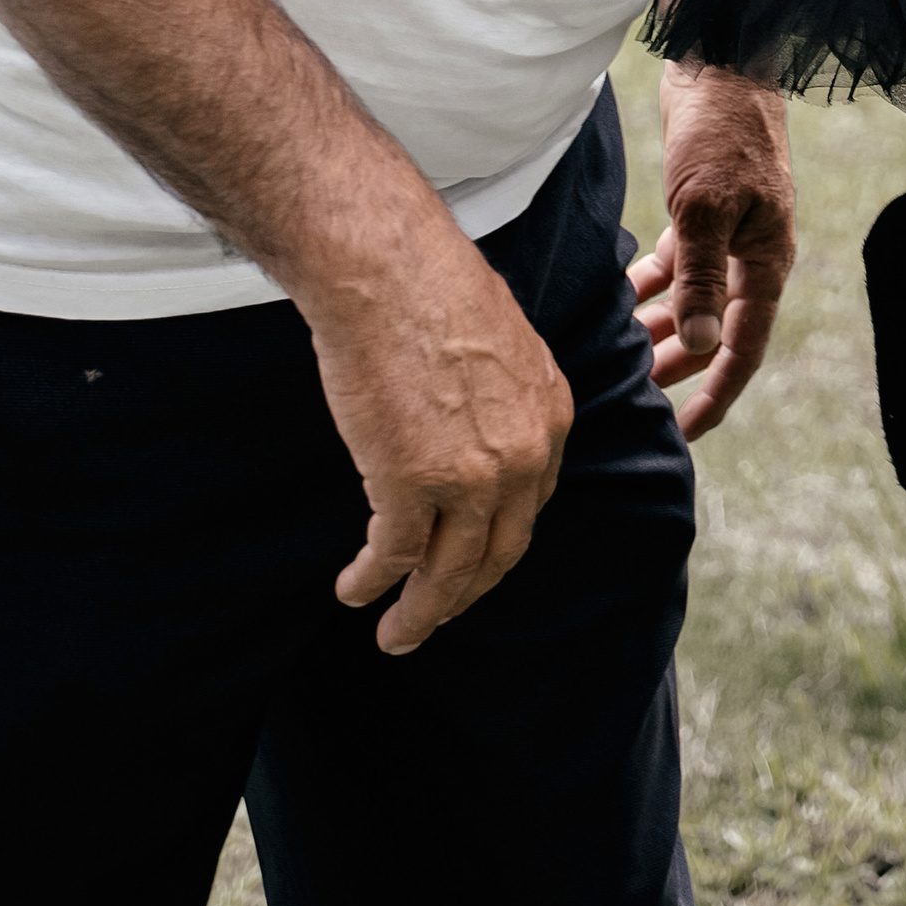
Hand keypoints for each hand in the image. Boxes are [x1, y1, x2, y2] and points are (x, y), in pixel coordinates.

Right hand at [314, 213, 574, 656]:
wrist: (388, 269)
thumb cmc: (431, 289)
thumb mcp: (500, 344)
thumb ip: (501, 397)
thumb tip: (475, 426)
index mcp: (551, 416)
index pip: (529, 504)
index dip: (495, 542)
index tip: (468, 560)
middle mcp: (524, 457)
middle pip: (497, 553)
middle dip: (462, 595)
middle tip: (432, 620)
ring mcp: (470, 478)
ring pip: (448, 573)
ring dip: (419, 614)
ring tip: (395, 635)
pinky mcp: (411, 486)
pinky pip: (394, 558)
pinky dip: (372, 582)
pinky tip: (355, 590)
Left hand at [627, 59, 797, 438]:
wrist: (722, 61)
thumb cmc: (720, 132)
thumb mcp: (705, 208)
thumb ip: (700, 279)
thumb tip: (701, 346)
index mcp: (766, 261)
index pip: (744, 347)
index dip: (715, 394)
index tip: (684, 432)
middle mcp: (750, 254)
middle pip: (716, 329)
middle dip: (678, 365)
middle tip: (633, 397)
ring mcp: (727, 231)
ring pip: (692, 298)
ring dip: (658, 325)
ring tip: (617, 353)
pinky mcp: (702, 208)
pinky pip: (678, 263)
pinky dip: (649, 283)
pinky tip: (617, 296)